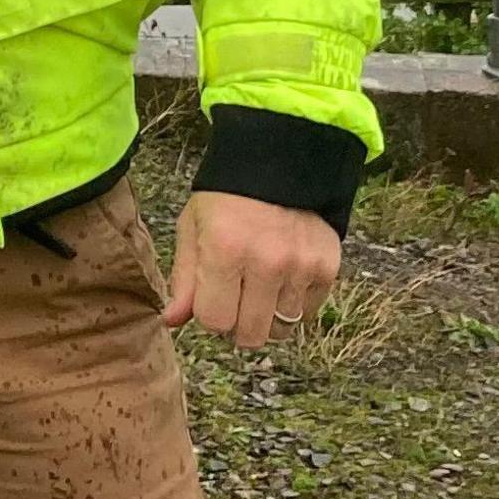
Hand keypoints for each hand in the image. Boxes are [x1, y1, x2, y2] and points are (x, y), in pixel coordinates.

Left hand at [159, 191, 341, 351]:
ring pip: (281, 329)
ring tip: (259, 288)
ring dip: (267, 317)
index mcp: (225, 250)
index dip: (210, 315)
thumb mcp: (193, 228)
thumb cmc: (226, 199)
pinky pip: (308, 314)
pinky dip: (293, 306)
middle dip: (238, 326)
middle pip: (251, 334)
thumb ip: (184, 278)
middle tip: (236, 301)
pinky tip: (283, 280)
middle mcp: (266, 262)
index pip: (215, 321)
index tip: (212, 300)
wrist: (280, 163)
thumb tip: (172, 322)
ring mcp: (300, 267)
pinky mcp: (327, 268)